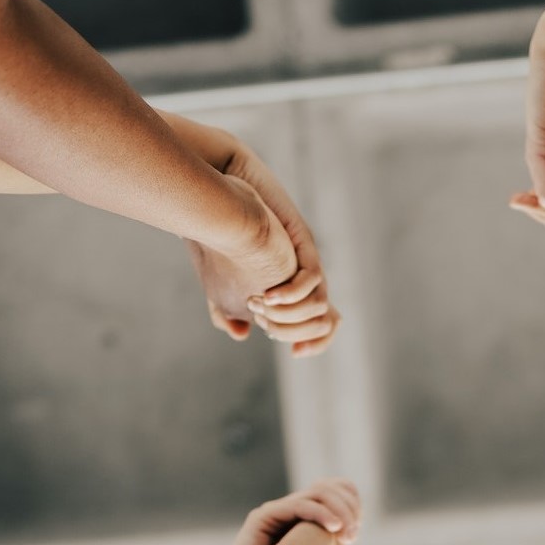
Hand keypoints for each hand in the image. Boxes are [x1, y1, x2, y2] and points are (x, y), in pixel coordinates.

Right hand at [171, 115, 340, 356]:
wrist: (222, 189)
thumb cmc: (216, 233)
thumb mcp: (221, 280)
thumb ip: (229, 308)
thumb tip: (242, 333)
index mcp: (288, 286)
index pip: (318, 324)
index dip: (314, 343)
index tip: (296, 354)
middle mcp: (303, 274)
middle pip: (328, 319)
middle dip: (308, 336)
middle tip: (283, 341)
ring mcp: (305, 259)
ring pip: (322, 303)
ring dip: (293, 317)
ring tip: (261, 309)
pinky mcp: (304, 243)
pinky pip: (314, 279)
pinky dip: (294, 295)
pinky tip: (266, 297)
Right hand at [227, 479, 361, 544]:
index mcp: (300, 524)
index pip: (333, 491)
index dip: (351, 503)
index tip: (356, 532)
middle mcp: (289, 514)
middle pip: (329, 488)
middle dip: (348, 508)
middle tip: (353, 536)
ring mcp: (276, 513)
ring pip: (318, 493)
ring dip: (339, 511)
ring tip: (346, 536)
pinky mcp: (263, 516)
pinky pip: (299, 505)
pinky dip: (321, 514)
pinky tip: (334, 529)